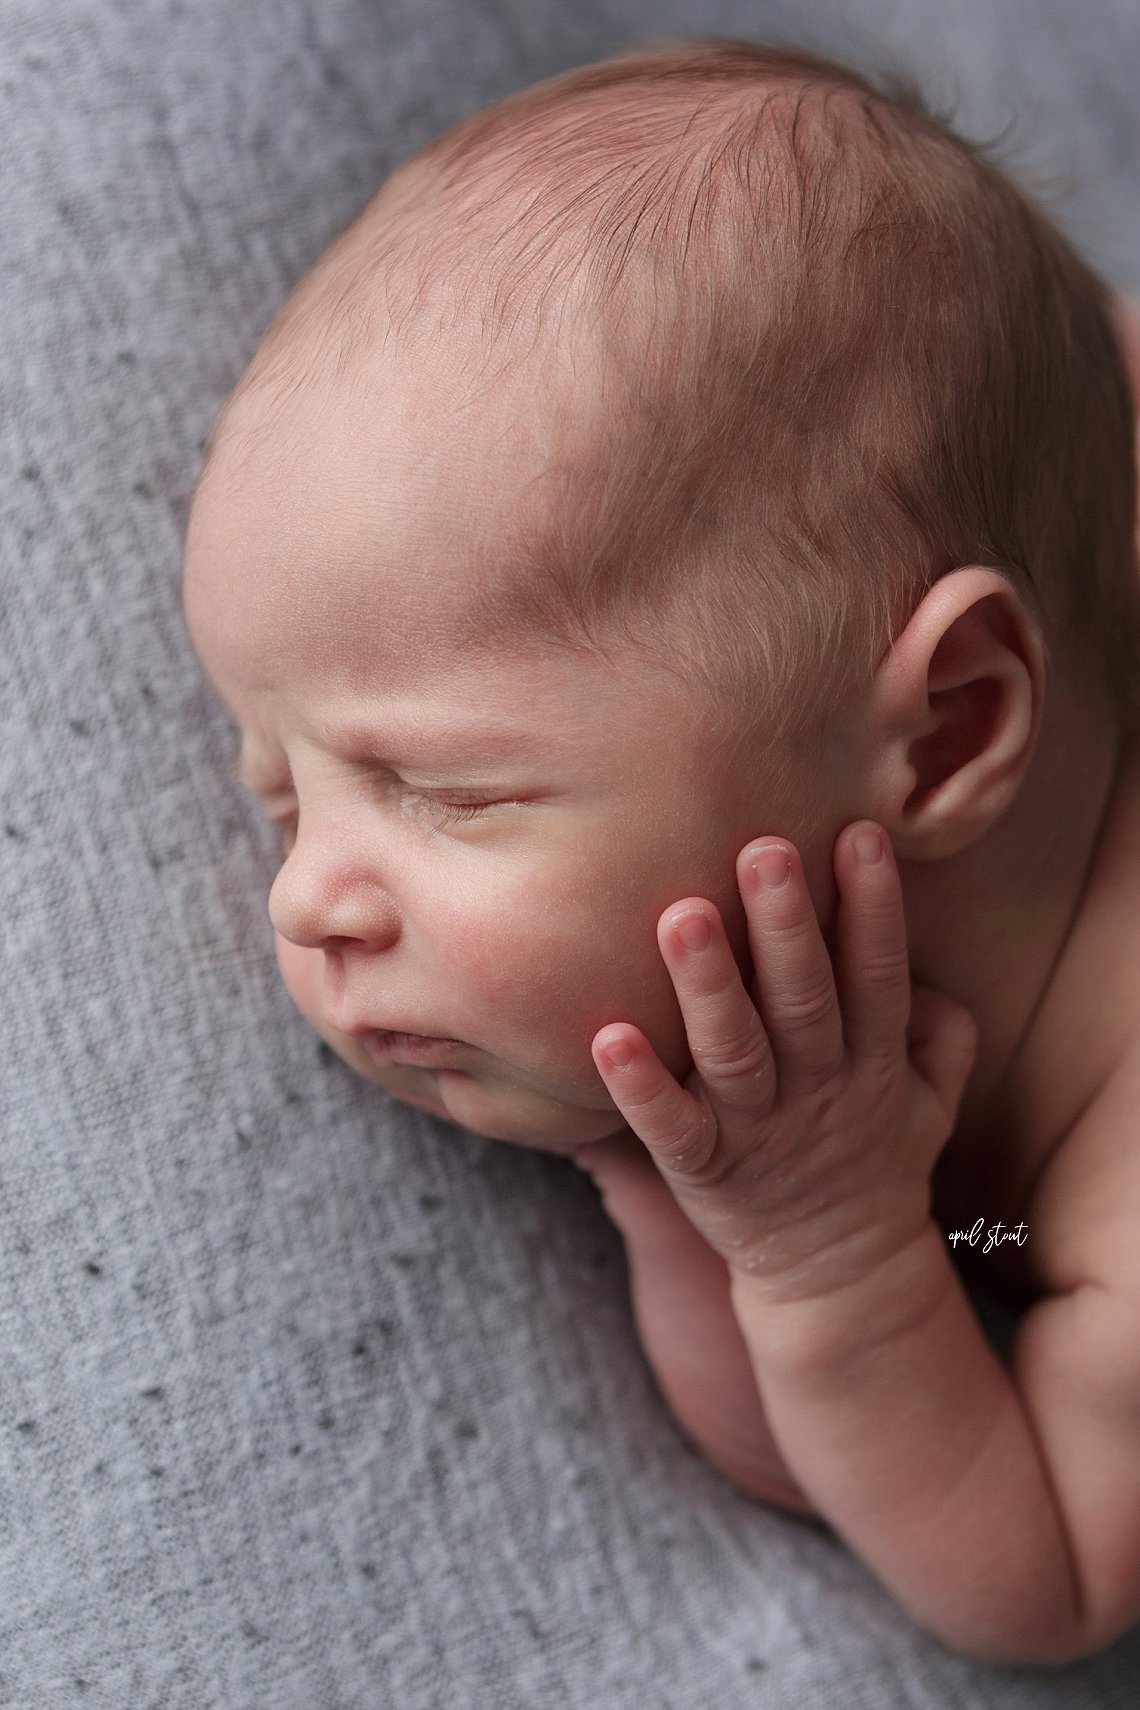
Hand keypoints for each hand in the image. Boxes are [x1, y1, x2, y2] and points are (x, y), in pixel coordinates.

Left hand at [590, 822, 977, 1299]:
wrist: (840, 1274)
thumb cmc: (875, 1157)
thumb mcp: (933, 1099)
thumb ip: (941, 1033)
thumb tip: (932, 974)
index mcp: (872, 1062)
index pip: (877, 976)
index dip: (873, 908)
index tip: (859, 833)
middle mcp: (817, 1089)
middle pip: (803, 1000)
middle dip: (786, 925)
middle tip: (763, 848)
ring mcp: (757, 1131)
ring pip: (734, 1053)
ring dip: (709, 985)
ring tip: (681, 916)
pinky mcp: (702, 1170)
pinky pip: (669, 1128)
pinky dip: (640, 1087)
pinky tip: (608, 1038)